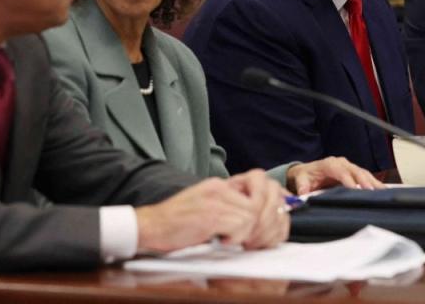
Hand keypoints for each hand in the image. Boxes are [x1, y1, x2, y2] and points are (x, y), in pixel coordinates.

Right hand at [135, 173, 284, 253]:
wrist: (148, 227)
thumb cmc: (177, 224)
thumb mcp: (208, 208)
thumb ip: (231, 208)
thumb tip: (260, 219)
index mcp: (222, 184)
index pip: (263, 182)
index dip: (275, 201)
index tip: (275, 220)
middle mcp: (220, 187)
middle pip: (264, 198)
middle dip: (268, 222)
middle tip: (256, 240)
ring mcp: (215, 198)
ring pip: (254, 214)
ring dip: (250, 234)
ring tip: (235, 242)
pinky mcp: (210, 214)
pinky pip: (241, 224)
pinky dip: (236, 237)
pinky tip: (220, 241)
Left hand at [286, 156, 383, 194]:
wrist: (307, 172)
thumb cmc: (306, 176)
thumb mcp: (301, 180)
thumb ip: (302, 186)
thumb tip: (303, 193)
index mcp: (329, 164)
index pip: (340, 171)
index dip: (348, 180)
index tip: (355, 189)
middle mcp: (341, 163)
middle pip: (355, 170)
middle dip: (364, 181)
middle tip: (372, 192)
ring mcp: (349, 166)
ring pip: (363, 173)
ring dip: (373, 182)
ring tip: (382, 191)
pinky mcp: (354, 172)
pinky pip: (366, 176)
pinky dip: (374, 183)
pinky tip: (383, 190)